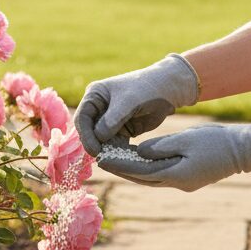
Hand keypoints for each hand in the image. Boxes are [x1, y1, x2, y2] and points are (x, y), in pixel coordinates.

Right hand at [74, 54, 199, 156]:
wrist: (168, 90)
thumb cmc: (146, 88)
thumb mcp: (129, 101)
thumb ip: (113, 119)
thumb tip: (98, 138)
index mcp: (94, 96)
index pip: (82, 118)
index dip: (85, 135)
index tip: (94, 150)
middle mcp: (98, 108)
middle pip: (89, 131)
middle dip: (94, 144)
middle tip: (102, 158)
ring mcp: (109, 121)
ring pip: (101, 140)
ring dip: (105, 150)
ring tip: (113, 161)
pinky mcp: (122, 130)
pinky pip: (115, 144)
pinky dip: (117, 152)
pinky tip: (122, 159)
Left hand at [96, 122, 250, 191]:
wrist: (244, 150)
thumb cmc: (216, 142)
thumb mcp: (186, 140)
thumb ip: (160, 146)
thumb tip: (138, 152)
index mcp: (175, 175)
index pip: (139, 171)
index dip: (119, 165)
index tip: (101, 158)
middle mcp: (177, 183)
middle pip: (141, 178)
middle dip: (121, 169)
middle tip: (101, 160)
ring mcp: (183, 182)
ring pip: (150, 178)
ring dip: (132, 170)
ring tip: (114, 160)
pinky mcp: (187, 178)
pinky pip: (160, 174)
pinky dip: (146, 168)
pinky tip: (136, 160)